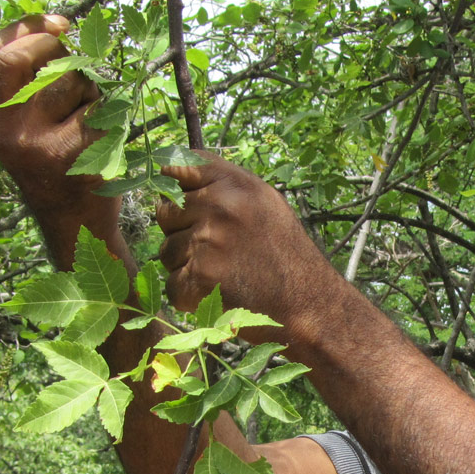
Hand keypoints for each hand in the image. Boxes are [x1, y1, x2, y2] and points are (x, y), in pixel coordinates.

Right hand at [0, 15, 119, 267]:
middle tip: (82, 74)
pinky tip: (105, 145)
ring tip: (88, 125)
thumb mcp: (24, 126)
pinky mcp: (75, 156)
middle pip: (41, 61)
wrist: (75, 225)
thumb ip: (26, 84)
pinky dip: (112, 120)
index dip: (30, 28)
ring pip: (78, 84)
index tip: (61, 23)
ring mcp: (39, 145)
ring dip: (93, 94)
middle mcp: (6, 131)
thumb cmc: (55, 165)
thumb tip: (59, 28)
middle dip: (68, 60)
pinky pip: (104, 111)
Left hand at [154, 154, 337, 341]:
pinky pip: (172, 284)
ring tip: (224, 275)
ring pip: (166, 252)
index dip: (173, 190)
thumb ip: (222, 186)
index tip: (183, 207)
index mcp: (234, 183)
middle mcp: (220, 205)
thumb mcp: (264, 203)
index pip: (175, 169)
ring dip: (186, 268)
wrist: (310, 305)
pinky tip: (219, 295)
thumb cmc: (285, 255)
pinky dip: (189, 297)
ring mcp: (208, 240)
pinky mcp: (200, 276)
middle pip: (164, 213)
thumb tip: (169, 174)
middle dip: (180, 233)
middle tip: (215, 252)